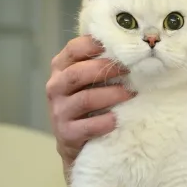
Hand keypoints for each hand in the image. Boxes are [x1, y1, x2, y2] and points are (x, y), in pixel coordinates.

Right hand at [45, 36, 133, 166]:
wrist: (74, 141)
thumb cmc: (87, 104)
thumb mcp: (87, 81)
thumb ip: (99, 63)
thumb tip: (130, 46)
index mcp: (60, 69)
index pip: (73, 49)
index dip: (95, 45)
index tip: (119, 45)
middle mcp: (55, 88)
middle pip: (77, 73)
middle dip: (106, 70)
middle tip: (129, 70)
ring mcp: (59, 112)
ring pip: (86, 99)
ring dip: (112, 95)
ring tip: (130, 94)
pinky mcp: (67, 134)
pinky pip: (88, 126)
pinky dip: (105, 122)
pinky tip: (117, 119)